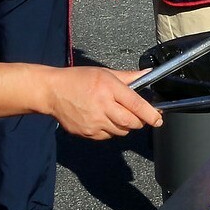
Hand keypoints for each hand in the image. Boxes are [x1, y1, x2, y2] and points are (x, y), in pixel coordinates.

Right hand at [40, 67, 161, 139]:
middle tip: (139, 116)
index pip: (136, 105)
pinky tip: (104, 119)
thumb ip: (129, 77)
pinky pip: (108, 136)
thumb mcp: (104, 73)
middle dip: (139, 121)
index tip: (158, 118)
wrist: (51, 92)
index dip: (151, 114)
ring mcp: (93, 122)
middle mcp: (102, 106)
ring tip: (116, 114)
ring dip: (125, 126)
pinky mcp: (87, 133)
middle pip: (131, 123)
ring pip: (121, 131)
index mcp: (108, 88)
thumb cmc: (78, 79)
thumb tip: (149, 74)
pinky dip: (111, 130)